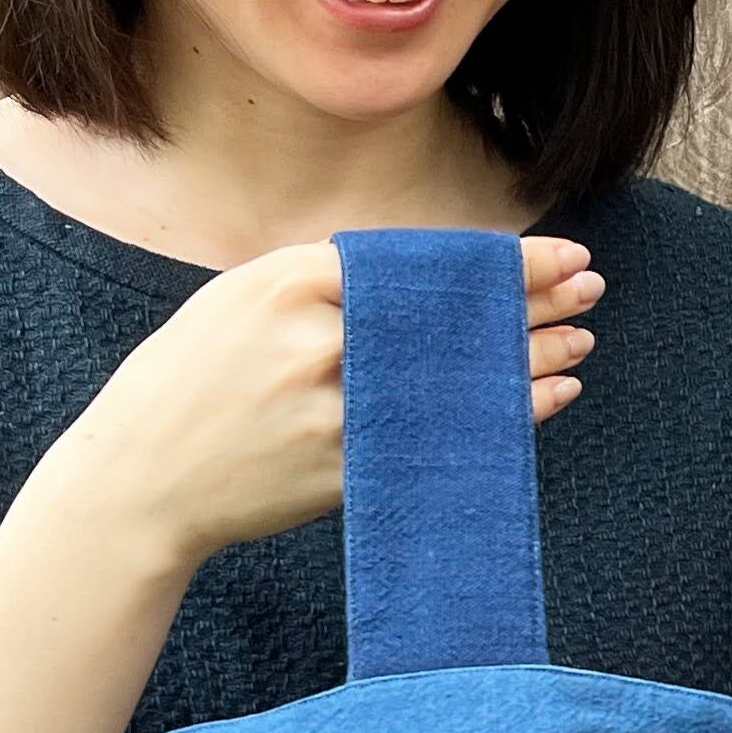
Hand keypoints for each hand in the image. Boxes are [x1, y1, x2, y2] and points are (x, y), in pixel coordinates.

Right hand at [45, 234, 602, 569]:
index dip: (498, 260)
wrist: (138, 479)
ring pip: (459, 377)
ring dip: (533, 356)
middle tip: (592, 284)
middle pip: (453, 315)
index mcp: (289, 283)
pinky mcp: (344, 469)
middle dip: (532, 299)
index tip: (558, 252)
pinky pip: (446, 438)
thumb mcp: (240, 303)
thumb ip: (326, 285)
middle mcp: (317, 340)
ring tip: (584, 337)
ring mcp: (333, 409)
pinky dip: (505, 417)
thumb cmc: (190, 383)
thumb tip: (423, 274)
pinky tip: (551, 395)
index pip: (421, 263)